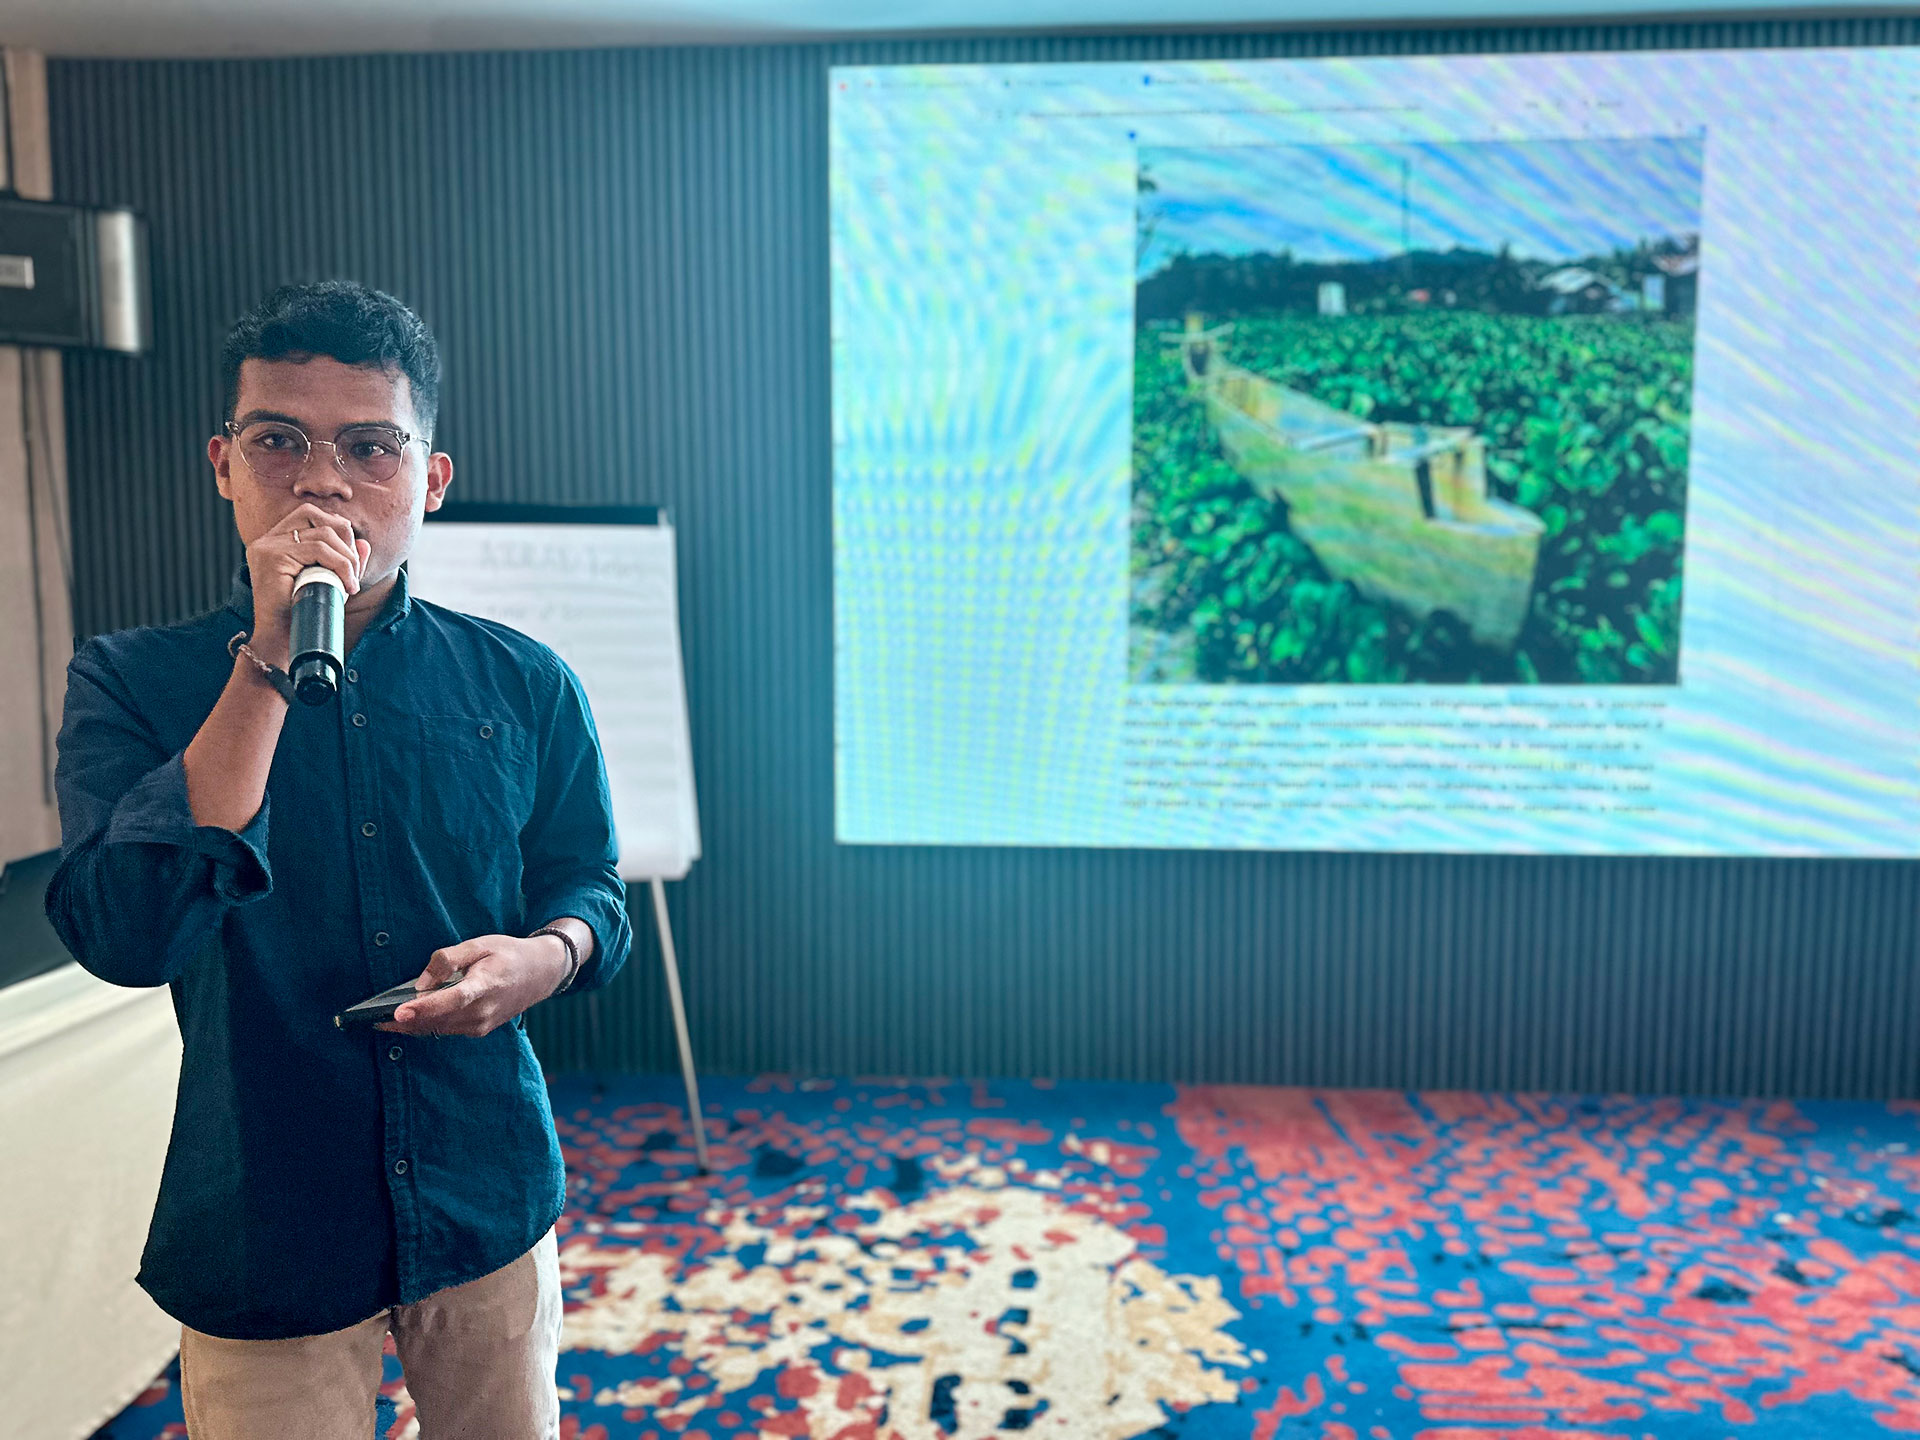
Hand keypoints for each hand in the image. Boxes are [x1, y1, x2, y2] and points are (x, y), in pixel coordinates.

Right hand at [243, 502, 369, 664]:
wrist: (283, 642)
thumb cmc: (304, 614)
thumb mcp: (329, 581)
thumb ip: (345, 561)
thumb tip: (365, 544)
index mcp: (275, 541)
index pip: (309, 514)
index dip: (337, 528)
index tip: (351, 559)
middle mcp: (267, 540)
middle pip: (315, 515)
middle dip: (345, 538)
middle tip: (355, 570)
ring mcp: (266, 546)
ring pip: (322, 534)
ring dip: (347, 558)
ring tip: (351, 582)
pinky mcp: (271, 557)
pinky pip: (318, 550)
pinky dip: (341, 566)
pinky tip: (347, 586)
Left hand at [378, 933, 570, 1037]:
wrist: (541, 973)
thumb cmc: (508, 954)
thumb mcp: (479, 944)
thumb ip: (448, 959)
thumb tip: (421, 982)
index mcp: (486, 985)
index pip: (451, 1000)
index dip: (424, 1009)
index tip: (398, 1013)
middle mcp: (484, 1011)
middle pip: (438, 1021)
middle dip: (405, 1023)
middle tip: (374, 1020)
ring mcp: (482, 1024)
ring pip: (439, 1029)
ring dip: (413, 1027)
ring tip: (385, 1022)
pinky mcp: (479, 1030)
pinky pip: (448, 1030)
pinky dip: (428, 1026)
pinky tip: (412, 1020)